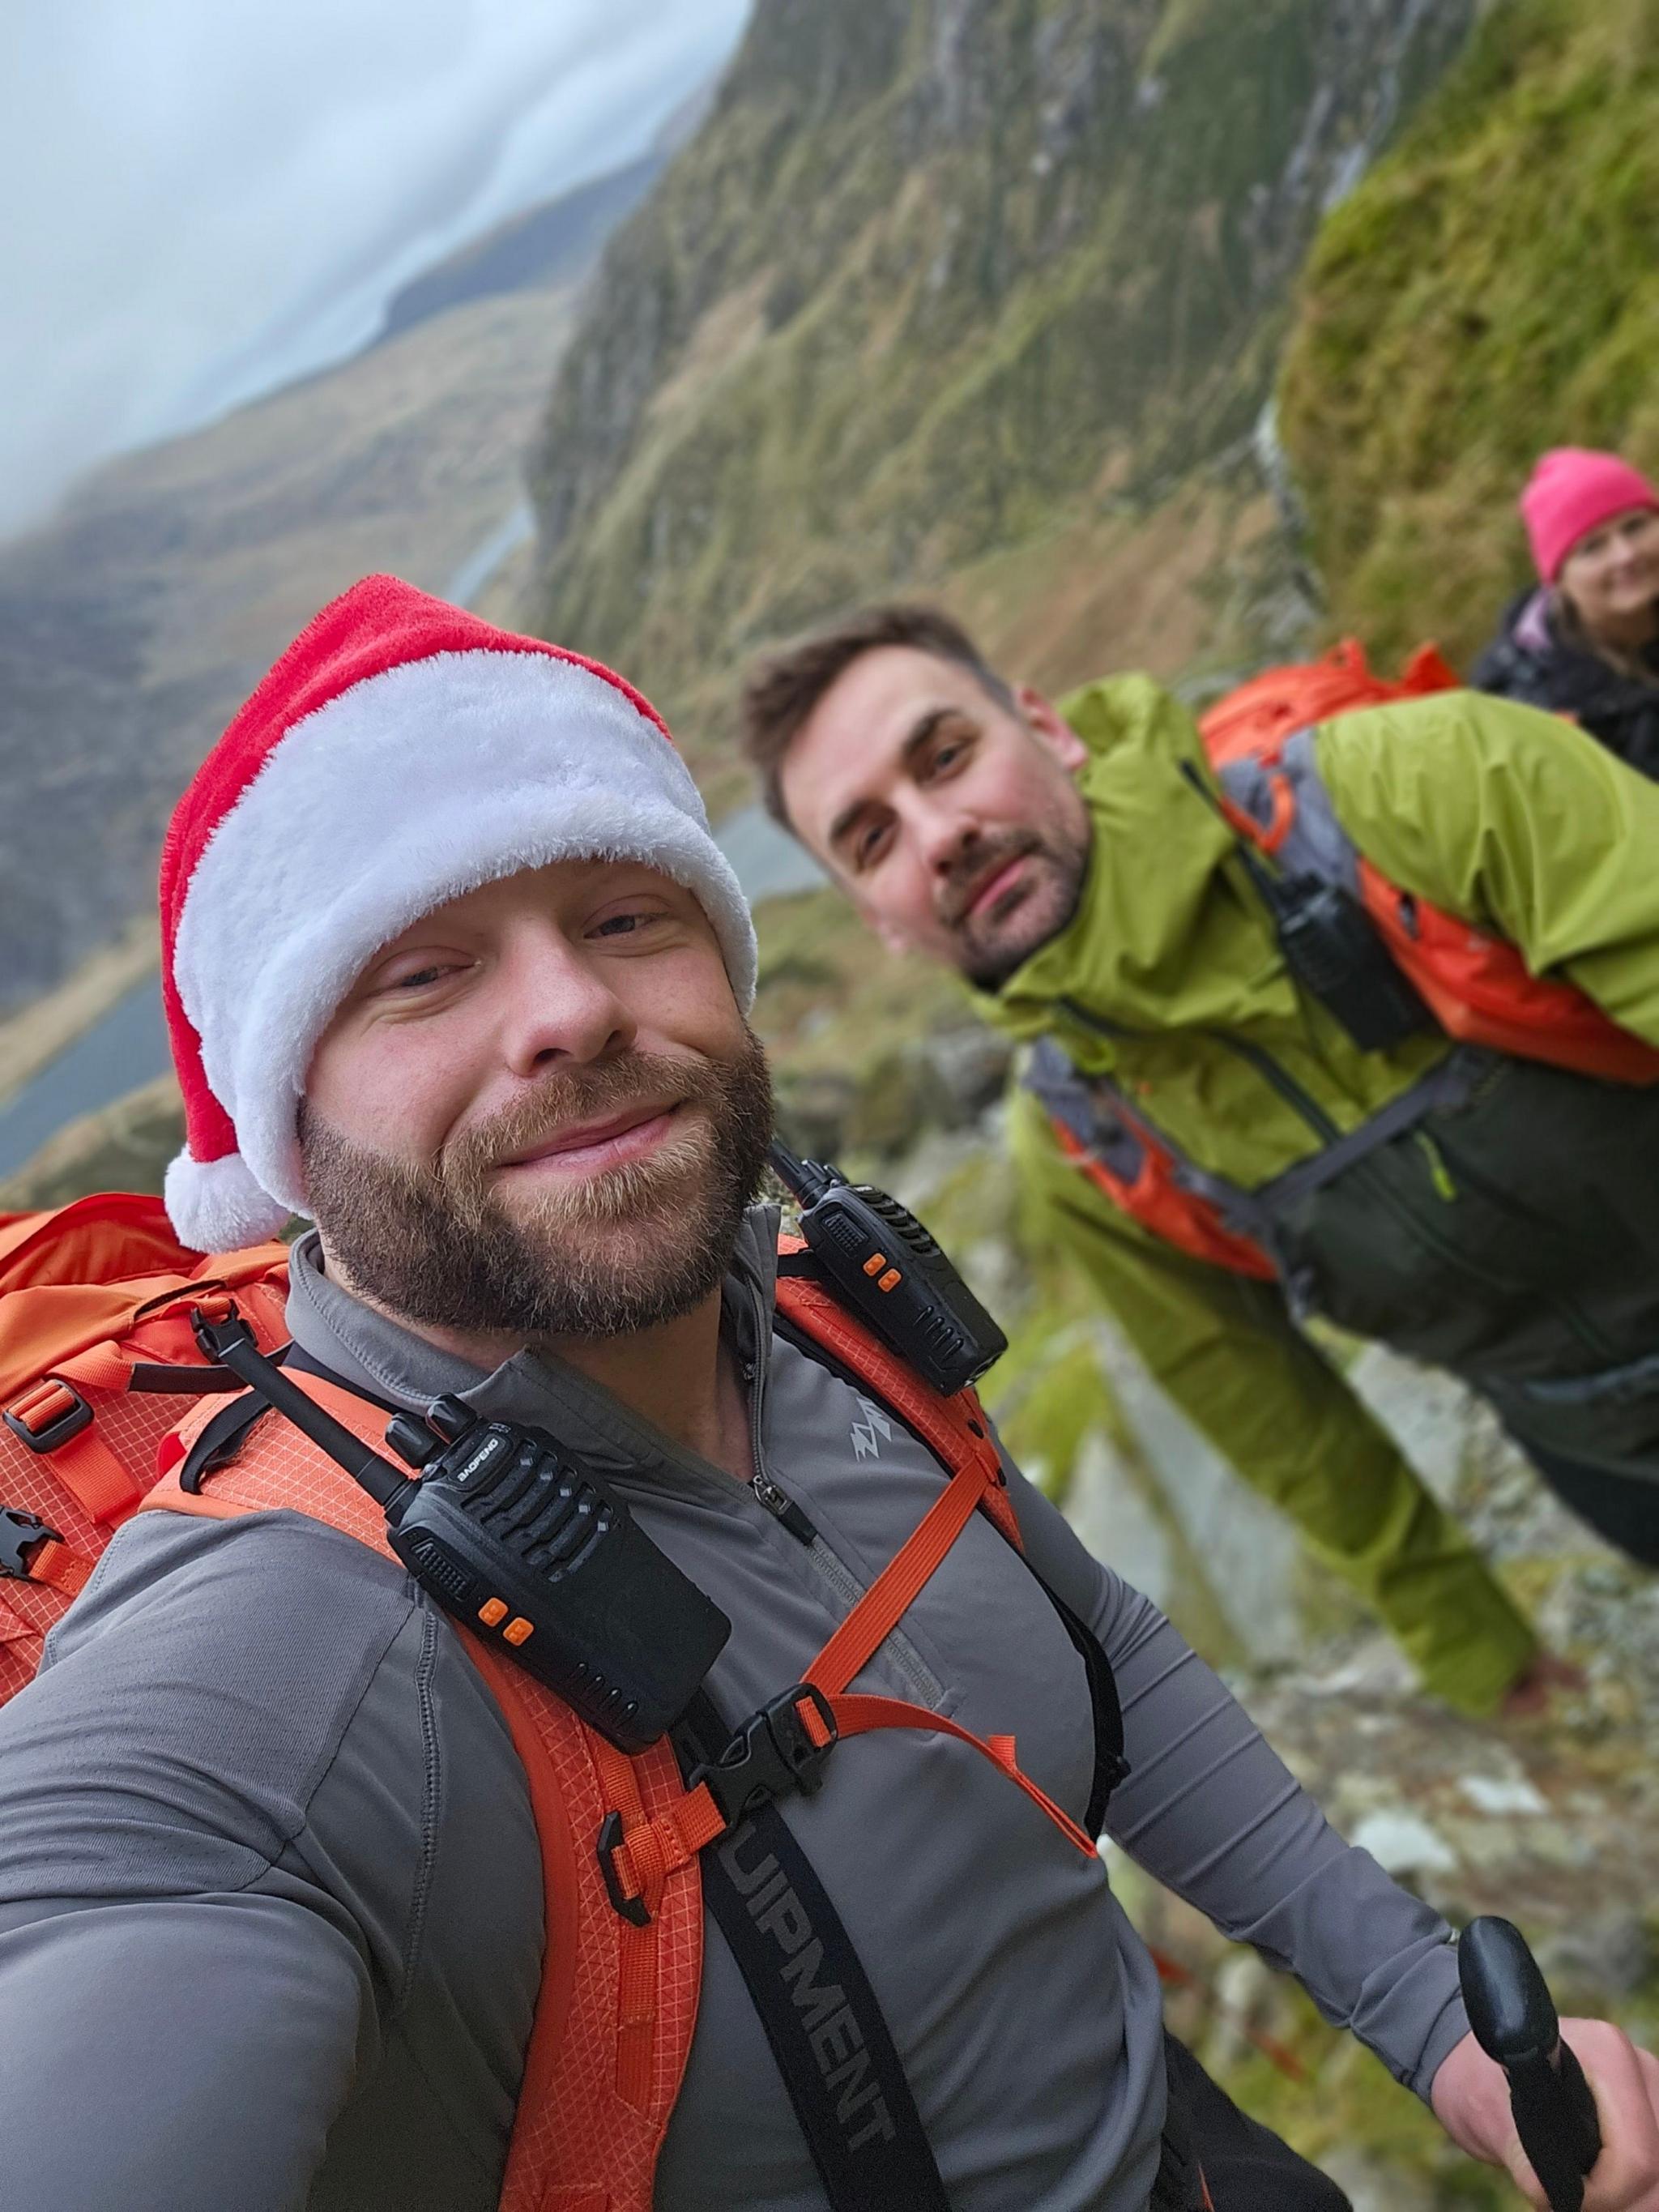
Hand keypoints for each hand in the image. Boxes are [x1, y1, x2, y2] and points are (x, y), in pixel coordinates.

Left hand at [1432, 2022, 1658, 2207]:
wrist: (1478, 2066)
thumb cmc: (1480, 2079)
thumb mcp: (1486, 2110)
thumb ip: (1520, 2151)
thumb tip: (1546, 2192)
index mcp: (1606, 2055)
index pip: (1635, 2154)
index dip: (1605, 2193)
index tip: (1568, 2202)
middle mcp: (1639, 2070)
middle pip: (1656, 2170)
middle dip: (1618, 2202)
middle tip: (1573, 2204)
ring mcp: (1650, 2092)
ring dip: (1628, 2201)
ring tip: (1583, 2198)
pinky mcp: (1649, 2115)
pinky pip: (1655, 2172)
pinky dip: (1632, 2193)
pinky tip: (1598, 2193)